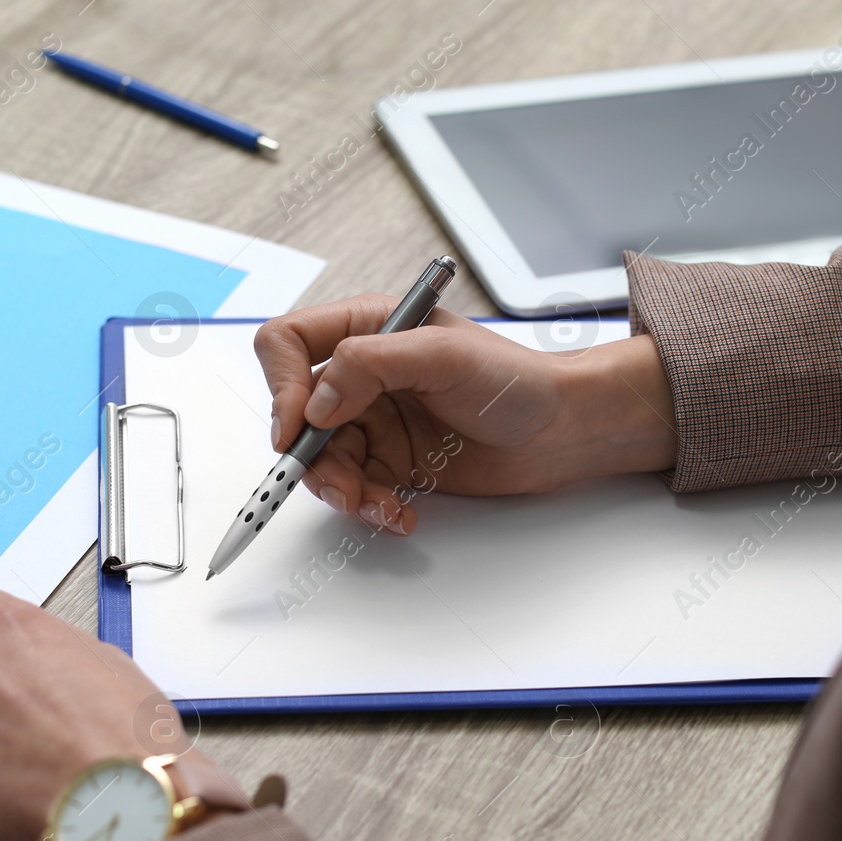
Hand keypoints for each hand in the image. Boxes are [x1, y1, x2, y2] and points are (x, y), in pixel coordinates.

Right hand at [255, 295, 676, 534]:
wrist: (560, 432)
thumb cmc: (515, 380)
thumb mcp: (442, 355)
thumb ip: (369, 365)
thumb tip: (315, 401)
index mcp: (367, 329)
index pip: (288, 344)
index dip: (281, 385)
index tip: (298, 427)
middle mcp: (362, 375)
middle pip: (296, 414)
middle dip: (311, 455)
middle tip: (340, 484)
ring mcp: (375, 421)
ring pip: (321, 460)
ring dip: (340, 490)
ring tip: (377, 505)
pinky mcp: (391, 462)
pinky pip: (355, 489)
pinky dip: (369, 507)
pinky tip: (400, 511)